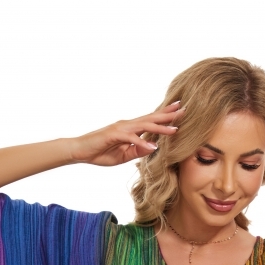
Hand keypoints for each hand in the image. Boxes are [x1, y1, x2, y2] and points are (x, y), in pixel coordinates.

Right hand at [68, 101, 184, 165]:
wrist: (80, 151)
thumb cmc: (101, 152)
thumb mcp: (124, 155)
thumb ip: (138, 151)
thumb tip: (153, 149)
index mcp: (131, 129)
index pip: (151, 121)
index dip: (165, 116)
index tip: (179, 112)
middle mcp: (128, 125)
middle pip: (151, 118)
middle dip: (168, 115)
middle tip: (184, 109)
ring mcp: (121, 128)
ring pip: (144, 126)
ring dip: (160, 128)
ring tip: (175, 129)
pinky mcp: (113, 135)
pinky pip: (131, 139)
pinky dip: (142, 142)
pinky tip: (153, 147)